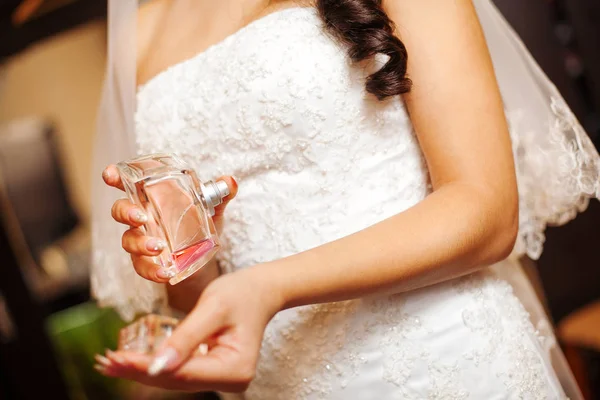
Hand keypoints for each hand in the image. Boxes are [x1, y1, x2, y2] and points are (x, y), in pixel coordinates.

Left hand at [95, 267, 283, 392]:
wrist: (260, 290)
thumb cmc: (241, 293)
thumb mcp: (213, 308)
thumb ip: (187, 337)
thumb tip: (156, 366)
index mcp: (234, 369)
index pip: (181, 372)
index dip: (145, 367)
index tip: (115, 358)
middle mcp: (230, 381)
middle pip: (175, 380)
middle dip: (138, 371)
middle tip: (104, 361)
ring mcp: (222, 378)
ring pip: (174, 378)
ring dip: (142, 370)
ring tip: (110, 362)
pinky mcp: (213, 371)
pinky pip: (180, 370)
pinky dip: (155, 364)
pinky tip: (131, 360)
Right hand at [102, 165, 237, 282]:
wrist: (204, 258)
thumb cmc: (200, 225)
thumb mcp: (213, 209)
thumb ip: (220, 194)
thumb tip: (230, 181)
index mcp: (152, 198)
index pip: (128, 184)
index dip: (116, 177)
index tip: (110, 175)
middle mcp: (141, 217)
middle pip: (120, 210)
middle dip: (126, 212)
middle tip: (141, 217)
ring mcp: (141, 241)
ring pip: (128, 240)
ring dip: (140, 244)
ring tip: (158, 248)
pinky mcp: (147, 263)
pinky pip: (142, 267)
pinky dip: (152, 271)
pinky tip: (166, 273)